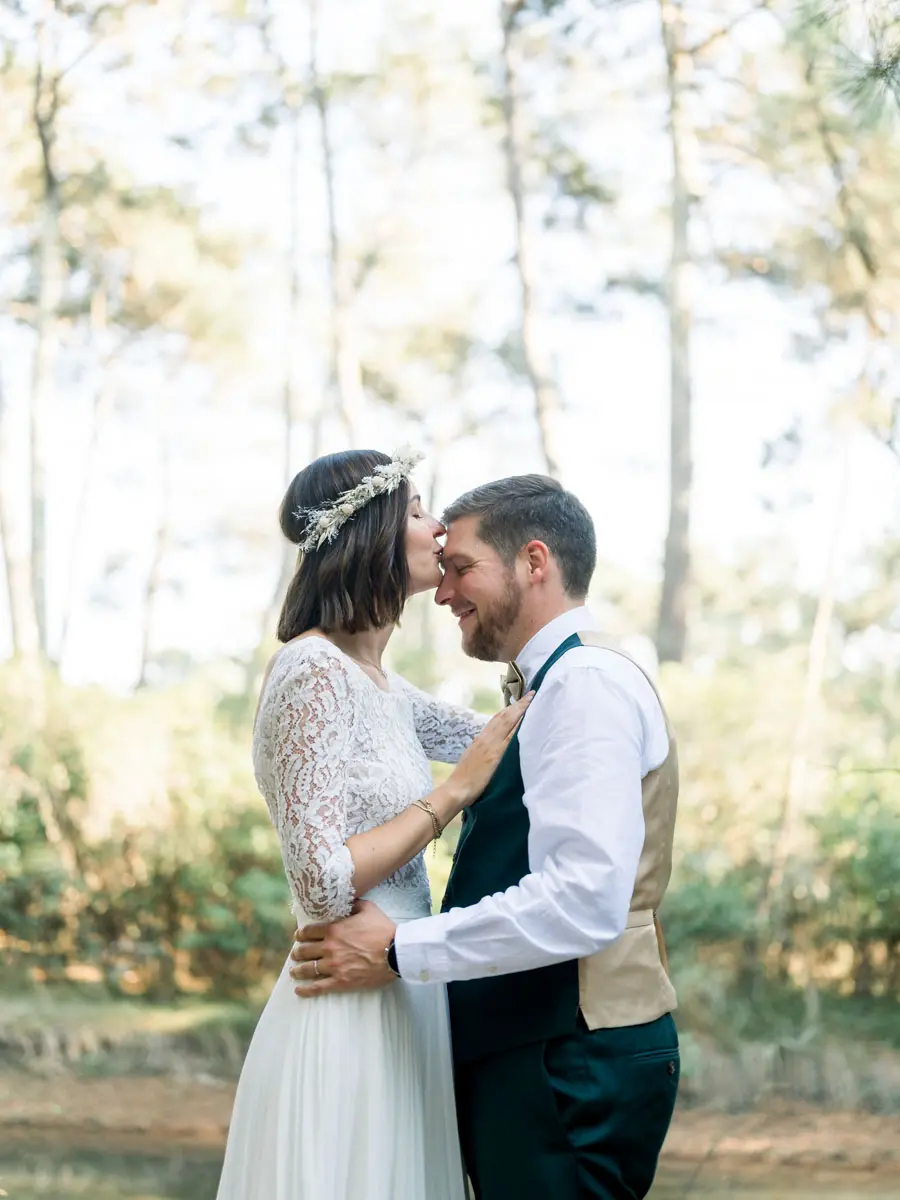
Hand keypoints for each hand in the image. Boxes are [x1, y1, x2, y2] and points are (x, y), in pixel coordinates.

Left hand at [289, 900, 397, 996]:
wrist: (395, 952)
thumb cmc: (383, 929)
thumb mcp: (368, 909)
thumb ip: (354, 904)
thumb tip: (348, 900)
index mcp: (333, 929)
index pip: (308, 932)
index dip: (300, 934)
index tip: (298, 937)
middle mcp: (329, 947)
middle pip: (304, 951)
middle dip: (297, 952)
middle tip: (295, 954)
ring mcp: (334, 966)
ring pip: (307, 969)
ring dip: (297, 970)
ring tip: (294, 971)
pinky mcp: (341, 981)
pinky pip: (318, 987)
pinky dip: (306, 990)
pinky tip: (298, 990)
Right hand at [448, 692, 533, 807]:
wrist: (456, 789)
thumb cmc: (464, 779)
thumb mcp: (472, 758)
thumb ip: (482, 750)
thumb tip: (491, 747)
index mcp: (480, 739)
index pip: (496, 718)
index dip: (508, 708)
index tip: (518, 700)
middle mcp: (486, 738)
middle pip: (504, 716)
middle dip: (518, 704)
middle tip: (530, 694)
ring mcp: (491, 746)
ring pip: (507, 721)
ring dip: (520, 709)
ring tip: (531, 699)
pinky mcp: (495, 755)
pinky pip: (510, 737)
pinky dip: (518, 726)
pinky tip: (526, 719)